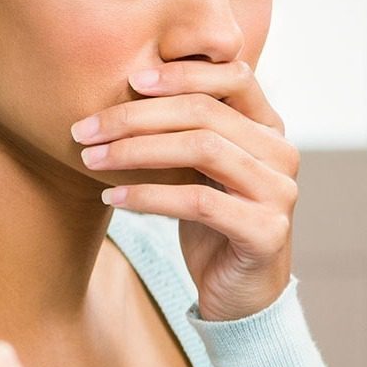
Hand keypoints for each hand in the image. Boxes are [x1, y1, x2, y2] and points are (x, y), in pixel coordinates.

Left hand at [72, 60, 298, 320]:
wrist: (239, 294)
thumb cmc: (211, 221)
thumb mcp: (198, 167)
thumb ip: (184, 127)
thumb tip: (126, 84)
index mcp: (268, 127)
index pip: (234, 76)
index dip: (183, 72)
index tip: (131, 80)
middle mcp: (281, 153)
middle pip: (205, 112)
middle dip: (136, 116)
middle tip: (85, 129)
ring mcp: (279, 192)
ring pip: (202, 149)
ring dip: (136, 151)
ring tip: (92, 159)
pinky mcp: (267, 232)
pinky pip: (198, 202)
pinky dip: (149, 196)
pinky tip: (114, 196)